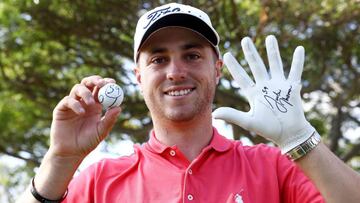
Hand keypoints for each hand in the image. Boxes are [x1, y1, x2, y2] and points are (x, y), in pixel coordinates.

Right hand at [49, 75, 120, 159]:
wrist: (71, 153)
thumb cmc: (87, 143)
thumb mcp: (101, 131)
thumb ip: (110, 120)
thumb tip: (119, 107)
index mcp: (96, 105)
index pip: (101, 89)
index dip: (106, 83)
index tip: (112, 82)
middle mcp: (84, 102)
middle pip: (88, 83)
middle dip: (95, 80)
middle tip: (101, 83)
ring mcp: (72, 104)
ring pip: (78, 88)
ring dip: (86, 92)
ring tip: (91, 103)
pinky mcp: (61, 109)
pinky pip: (68, 100)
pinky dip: (75, 104)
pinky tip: (81, 113)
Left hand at [213, 35, 314, 152]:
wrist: (289, 134)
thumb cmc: (269, 128)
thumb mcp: (249, 121)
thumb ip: (233, 115)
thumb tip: (214, 114)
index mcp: (254, 93)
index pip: (241, 77)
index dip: (234, 66)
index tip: (226, 54)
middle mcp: (265, 86)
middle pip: (256, 66)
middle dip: (251, 53)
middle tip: (245, 39)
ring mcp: (279, 85)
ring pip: (275, 64)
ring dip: (272, 51)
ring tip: (270, 37)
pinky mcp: (292, 88)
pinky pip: (295, 71)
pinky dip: (298, 61)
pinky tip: (299, 48)